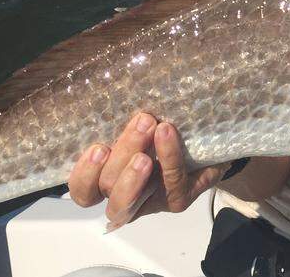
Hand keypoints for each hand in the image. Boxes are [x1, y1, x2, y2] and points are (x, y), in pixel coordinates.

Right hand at [68, 112, 228, 228]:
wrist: (207, 140)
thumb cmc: (160, 127)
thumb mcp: (137, 121)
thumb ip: (120, 116)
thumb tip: (111, 86)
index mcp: (105, 179)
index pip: (82, 190)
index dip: (85, 173)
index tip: (98, 147)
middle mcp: (122, 196)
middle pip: (107, 187)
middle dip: (122, 154)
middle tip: (142, 122)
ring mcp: (149, 202)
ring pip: (130, 199)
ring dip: (136, 170)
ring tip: (152, 135)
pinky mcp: (176, 200)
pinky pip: (172, 183)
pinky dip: (169, 156)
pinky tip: (168, 132)